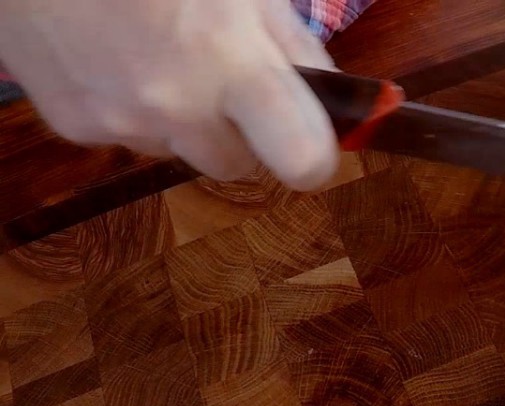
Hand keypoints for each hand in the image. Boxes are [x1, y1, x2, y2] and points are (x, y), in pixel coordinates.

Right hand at [0, 0, 339, 189]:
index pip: (302, 159)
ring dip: (183, 120)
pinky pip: (128, 136)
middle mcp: (177, 106)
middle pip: (236, 166)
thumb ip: (291, 43)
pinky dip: (130, 108)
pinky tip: (114, 54)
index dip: (315, 158)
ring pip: (180, 151)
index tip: (312, 143)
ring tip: (159, 53)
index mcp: (230, 64)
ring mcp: (120, 121)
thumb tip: (333, 95)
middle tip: (222, 79)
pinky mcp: (74, 125)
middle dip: (240, 133)